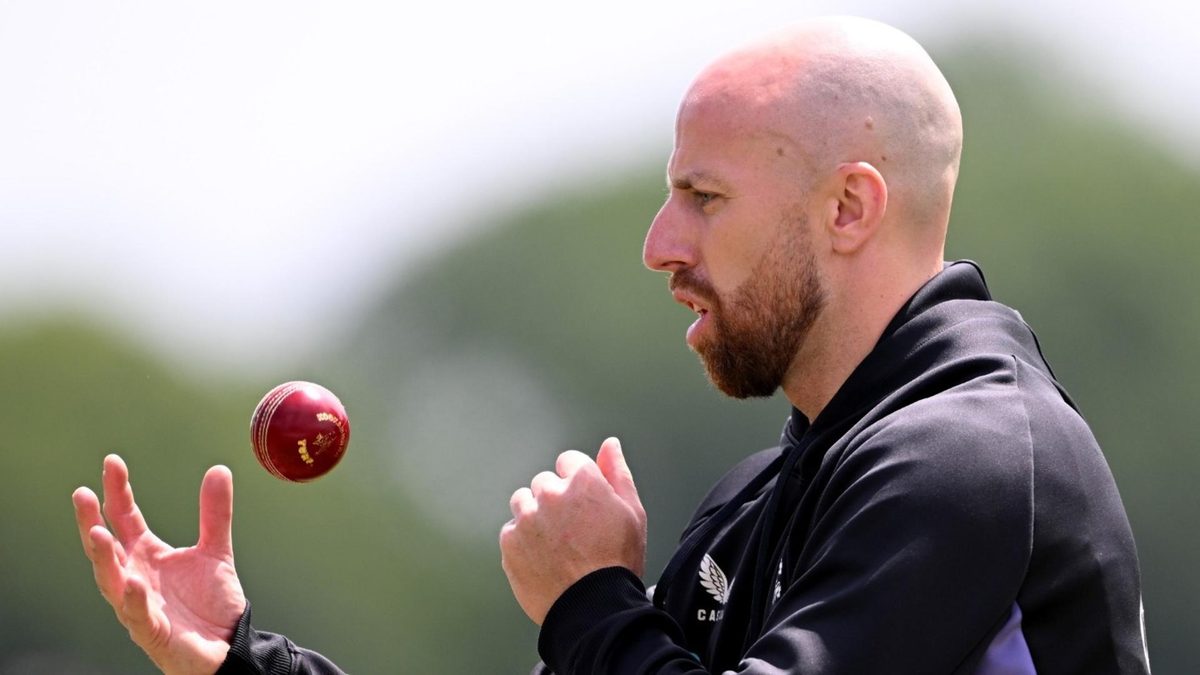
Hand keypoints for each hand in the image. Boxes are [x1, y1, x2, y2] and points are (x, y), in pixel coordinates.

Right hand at [72, 454, 246, 674]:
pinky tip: (133, 581)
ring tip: (97, 533)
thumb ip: (214, 513)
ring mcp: (138, 604)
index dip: (117, 491)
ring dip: (102, 558)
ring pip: (111, 580)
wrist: (228, 644)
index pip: (125, 518)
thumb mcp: (216, 550)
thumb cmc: (212, 602)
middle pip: (106, 546)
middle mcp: (135, 576)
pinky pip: (136, 615)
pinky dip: (133, 598)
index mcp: (147, 554)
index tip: (112, 462)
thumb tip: (218, 469)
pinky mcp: (151, 631)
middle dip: (91, 521)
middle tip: (81, 495)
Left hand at [500, 437, 646, 624]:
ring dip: (535, 516)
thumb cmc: (618, 562)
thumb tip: (610, 445)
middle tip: (573, 531)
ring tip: (556, 544)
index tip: (584, 506)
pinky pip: (511, 530)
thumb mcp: (632, 513)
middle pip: (544, 482)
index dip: (578, 483)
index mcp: (582, 481)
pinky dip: (522, 541)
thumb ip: (617, 473)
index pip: (569, 461)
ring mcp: (526, 518)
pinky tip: (543, 558)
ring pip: (523, 502)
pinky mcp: (509, 542)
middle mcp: (550, 493)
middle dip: (556, 500)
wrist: (594, 609)